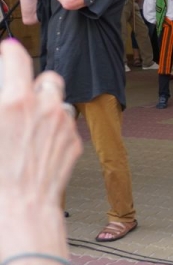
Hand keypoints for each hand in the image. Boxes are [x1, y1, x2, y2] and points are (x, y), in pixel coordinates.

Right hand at [0, 39, 82, 256]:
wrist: (20, 211)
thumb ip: (3, 102)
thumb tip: (6, 97)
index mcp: (13, 102)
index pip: (16, 57)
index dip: (10, 52)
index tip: (7, 53)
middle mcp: (43, 107)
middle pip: (47, 77)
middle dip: (35, 83)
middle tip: (20, 96)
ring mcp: (63, 124)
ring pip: (59, 101)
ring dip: (47, 107)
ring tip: (30, 126)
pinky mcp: (74, 142)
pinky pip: (66, 125)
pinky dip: (55, 129)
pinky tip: (38, 147)